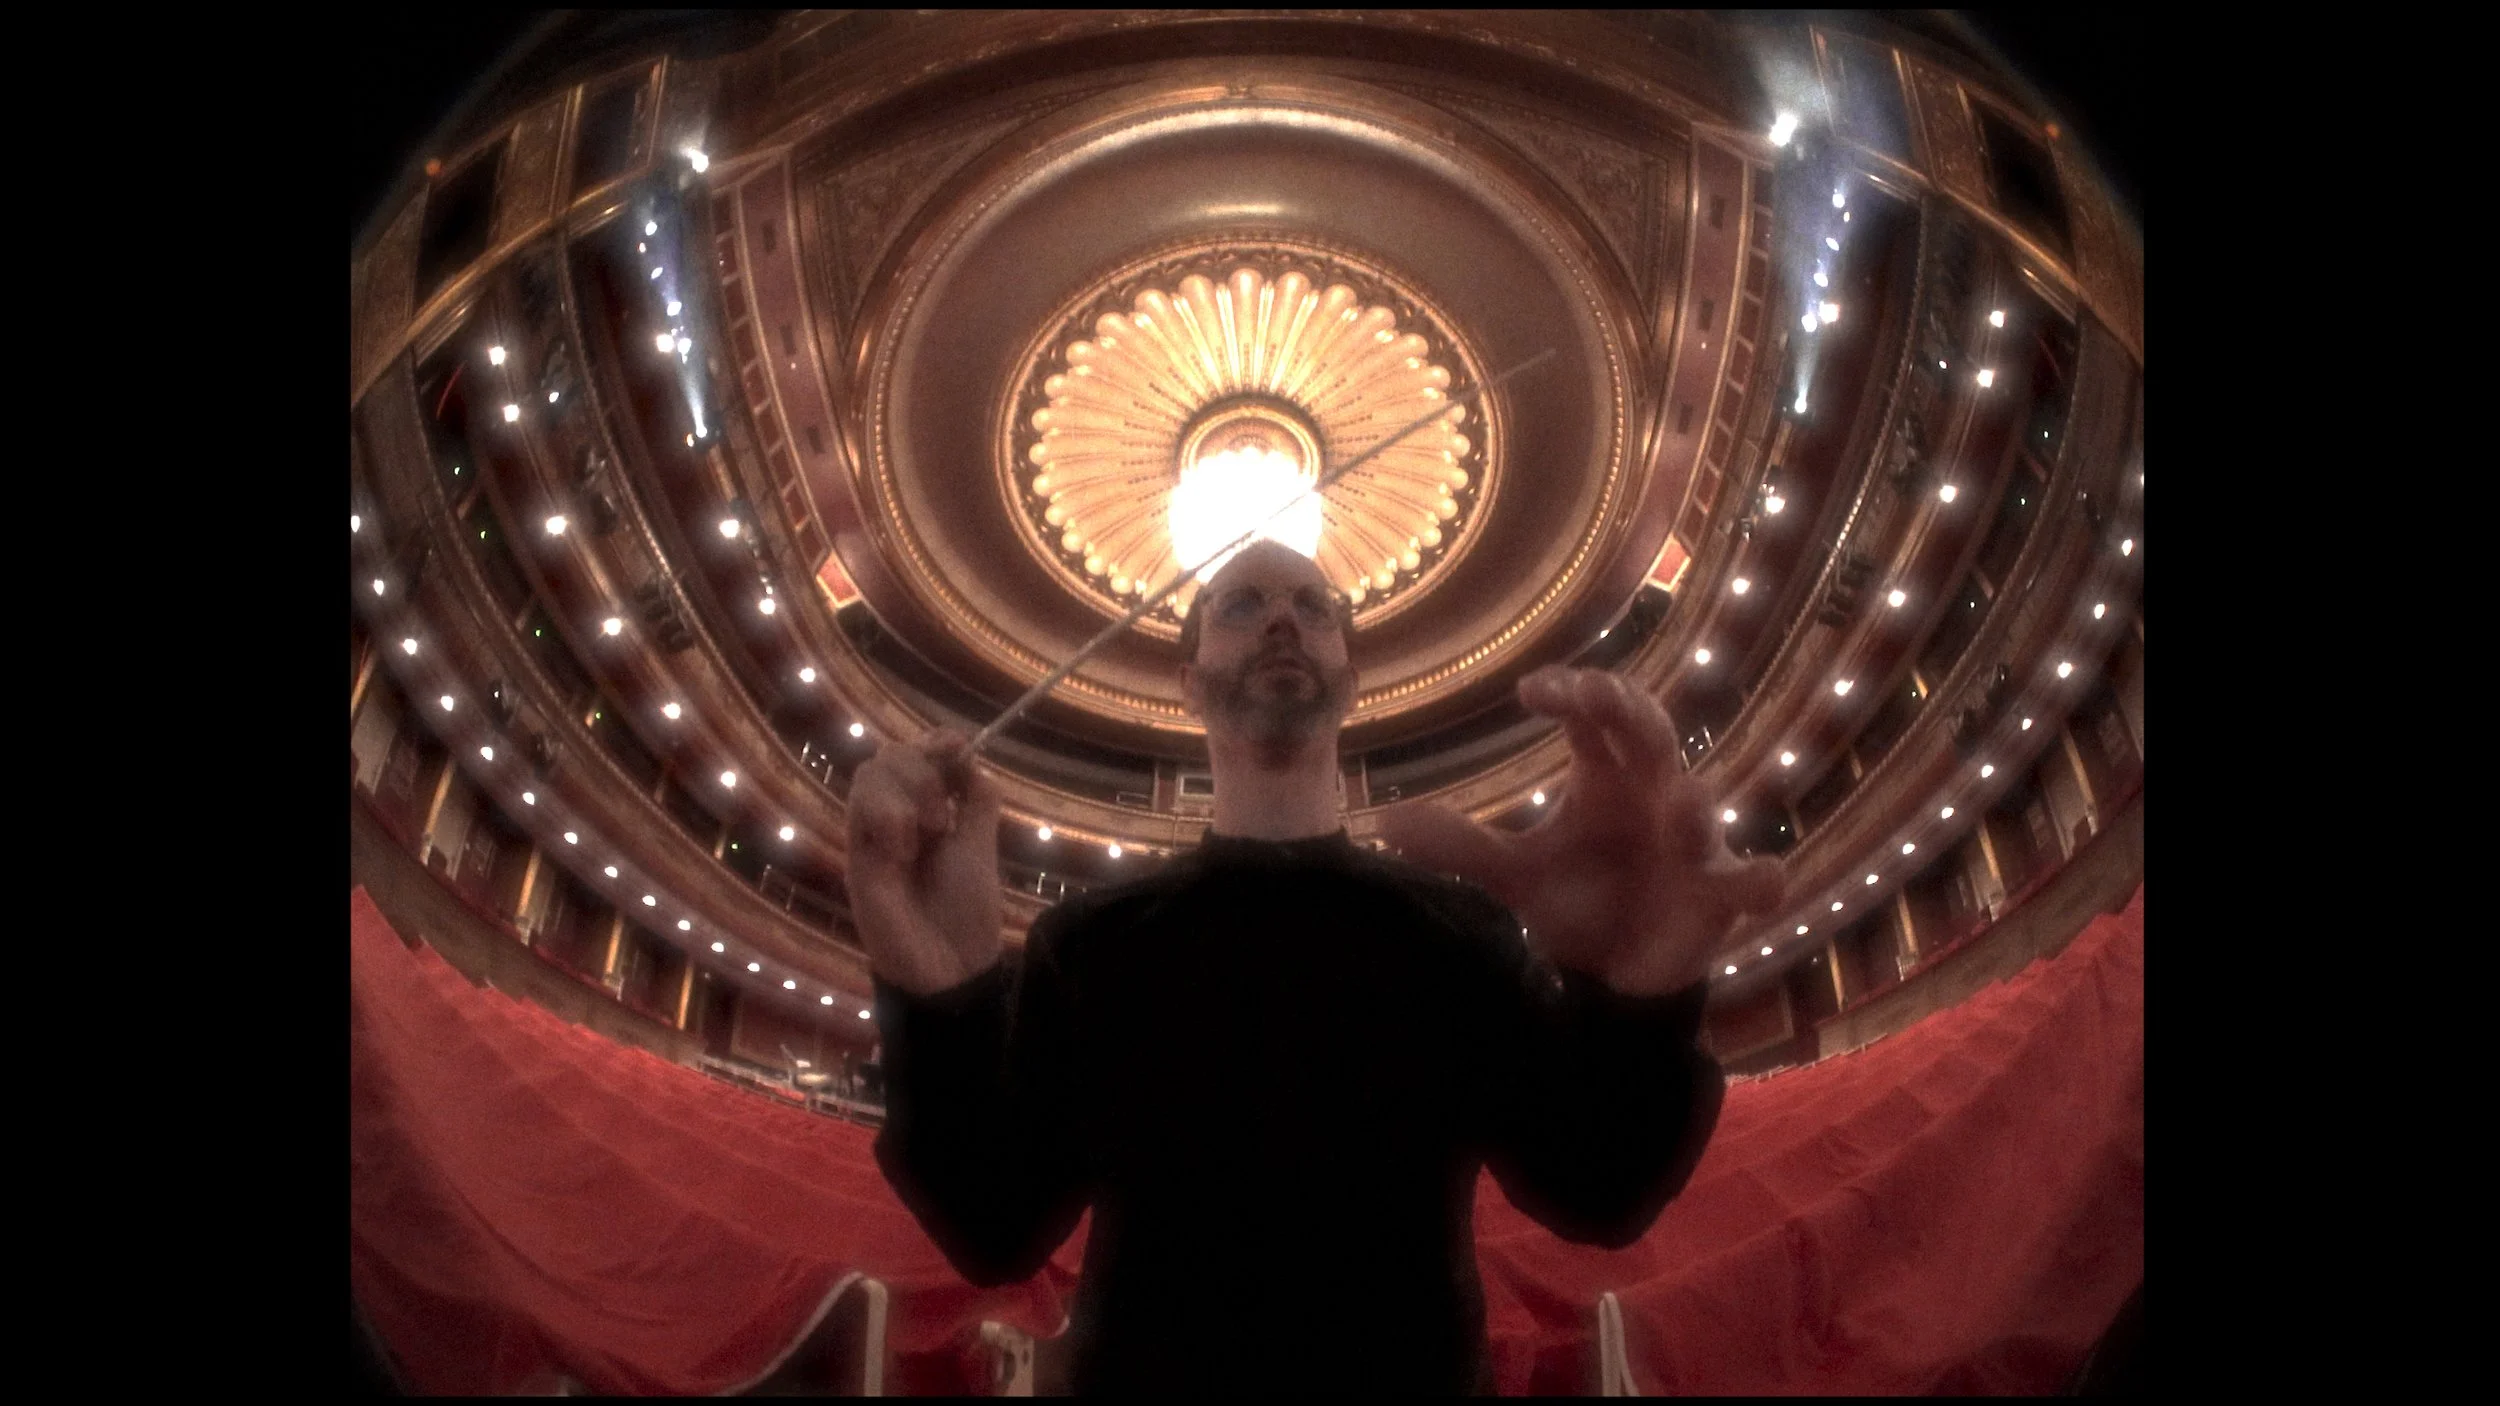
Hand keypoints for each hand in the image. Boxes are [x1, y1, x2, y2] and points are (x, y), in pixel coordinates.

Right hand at [845, 728, 1004, 996]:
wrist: (951, 966)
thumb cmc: (967, 911)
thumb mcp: (979, 846)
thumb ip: (976, 801)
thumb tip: (971, 755)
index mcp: (925, 814)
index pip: (915, 756)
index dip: (933, 742)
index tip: (958, 744)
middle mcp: (894, 819)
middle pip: (888, 756)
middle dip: (921, 767)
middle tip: (943, 813)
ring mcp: (872, 837)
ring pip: (869, 774)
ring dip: (906, 790)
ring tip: (929, 832)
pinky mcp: (856, 858)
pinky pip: (859, 812)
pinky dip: (888, 816)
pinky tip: (905, 851)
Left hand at [1378, 667, 1783, 996]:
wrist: (1606, 979)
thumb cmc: (1569, 905)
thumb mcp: (1507, 877)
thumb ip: (1458, 847)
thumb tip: (1384, 825)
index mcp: (1605, 776)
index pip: (1594, 715)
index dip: (1572, 693)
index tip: (1533, 692)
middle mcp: (1653, 795)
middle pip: (1650, 735)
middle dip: (1631, 713)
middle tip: (1600, 697)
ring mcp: (1692, 843)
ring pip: (1700, 807)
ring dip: (1693, 804)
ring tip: (1684, 801)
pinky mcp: (1717, 896)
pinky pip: (1747, 884)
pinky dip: (1759, 881)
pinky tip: (1765, 880)